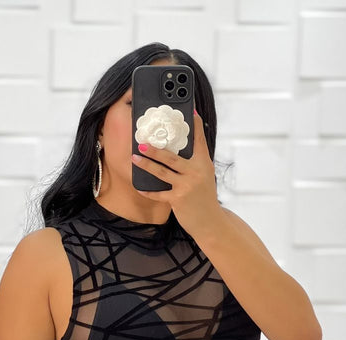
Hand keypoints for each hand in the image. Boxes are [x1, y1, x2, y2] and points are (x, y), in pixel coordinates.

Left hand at [131, 108, 222, 239]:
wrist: (211, 222)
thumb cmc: (204, 197)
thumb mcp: (204, 176)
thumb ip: (194, 163)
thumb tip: (179, 150)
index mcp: (203, 163)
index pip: (199, 140)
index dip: (194, 125)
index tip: (190, 111)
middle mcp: (196, 172)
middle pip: (172, 156)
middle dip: (155, 149)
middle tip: (142, 141)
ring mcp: (187, 186)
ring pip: (162, 172)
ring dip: (146, 164)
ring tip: (134, 158)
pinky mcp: (178, 200)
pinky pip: (159, 194)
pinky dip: (148, 191)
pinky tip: (139, 188)